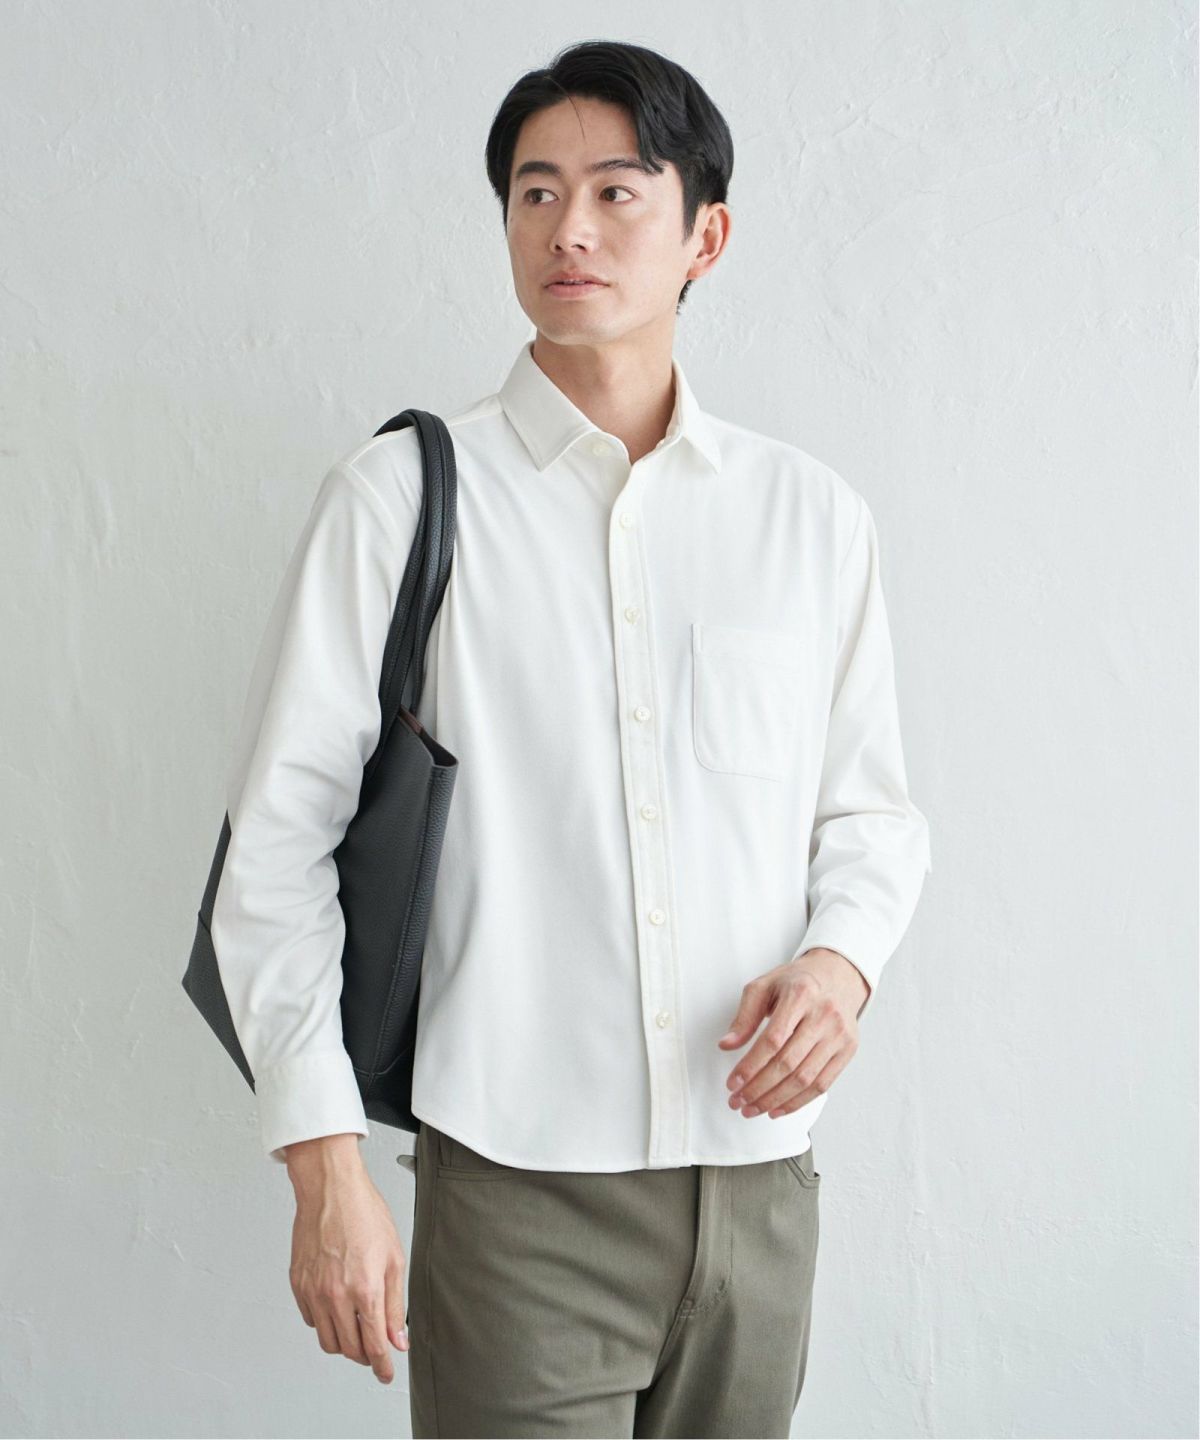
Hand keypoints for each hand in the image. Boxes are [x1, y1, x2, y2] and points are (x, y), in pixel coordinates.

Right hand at [285, 1133, 409, 1385]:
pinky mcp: (298, 1284)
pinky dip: (325, 1322)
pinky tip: (337, 1307)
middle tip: (375, 1349)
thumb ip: (395, 1303)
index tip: (387, 1373)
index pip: (374, 1345)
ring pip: (327, 1341)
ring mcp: (314, 1291)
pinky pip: (311, 1320)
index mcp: (365, 1289)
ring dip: (344, 1344)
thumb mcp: (394, 1257)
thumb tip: (398, 1338)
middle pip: (349, 1349)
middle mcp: (336, 1295)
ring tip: (357, 1330)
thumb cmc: (364, 1214)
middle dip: (365, 1355)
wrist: (331, 1189)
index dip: (383, 1366)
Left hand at [717, 948, 867, 1117]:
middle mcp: (824, 1015)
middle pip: (788, 1063)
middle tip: (737, 1102)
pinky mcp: (848, 1050)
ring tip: (753, 1109)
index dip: (750, 1066)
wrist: (837, 975)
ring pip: (805, 1078)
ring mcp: (839, 1034)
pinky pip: (822, 1084)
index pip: (773, 1040)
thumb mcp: (764, 986)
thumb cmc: (796, 982)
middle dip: (759, 1089)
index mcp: (800, 995)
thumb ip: (744, 1016)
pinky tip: (777, 1108)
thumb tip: (726, 1044)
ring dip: (775, 1100)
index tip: (733, 1083)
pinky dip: (798, 1101)